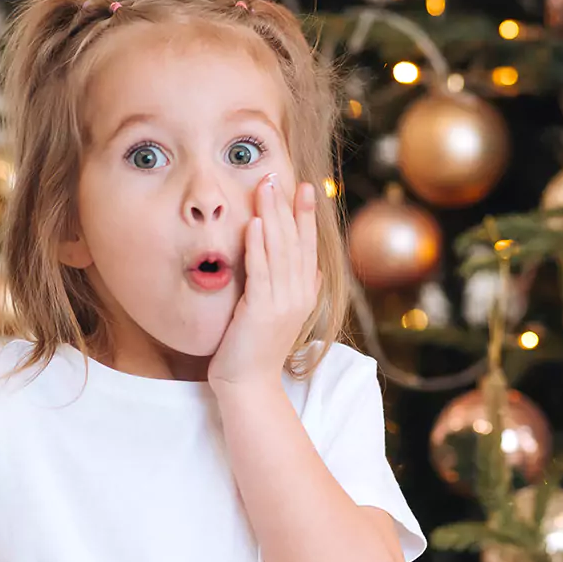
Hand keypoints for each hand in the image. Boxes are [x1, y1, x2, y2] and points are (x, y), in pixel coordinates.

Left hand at [209, 175, 319, 390]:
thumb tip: (313, 269)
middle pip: (295, 242)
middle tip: (280, 175)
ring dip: (271, 217)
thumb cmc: (257, 351)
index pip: (308, 246)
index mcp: (304, 294)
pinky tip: (253, 223)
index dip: (307, 216)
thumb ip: (299, 289)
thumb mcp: (281, 315)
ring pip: (278, 250)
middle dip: (288, 207)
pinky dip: (258, 245)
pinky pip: (260, 271)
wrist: (249, 386)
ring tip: (265, 188)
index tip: (306, 188)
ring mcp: (281, 302)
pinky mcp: (260, 310)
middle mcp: (298, 295)